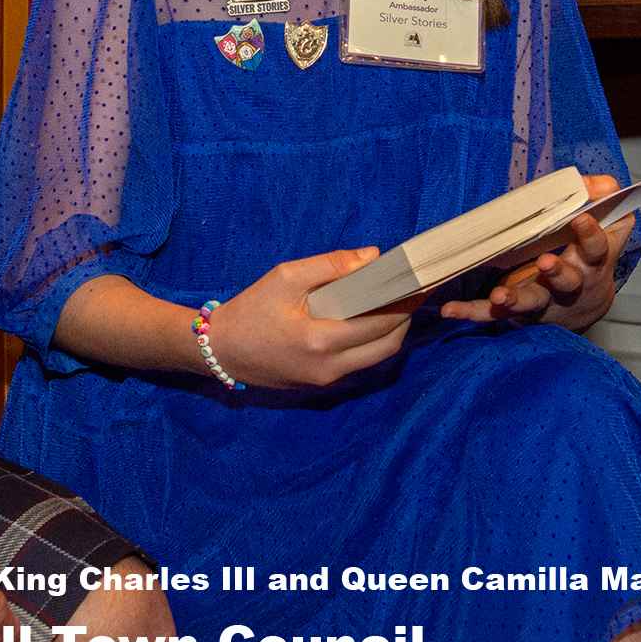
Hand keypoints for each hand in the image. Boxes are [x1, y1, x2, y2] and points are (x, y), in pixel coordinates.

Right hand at [205, 247, 415, 389]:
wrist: (219, 351)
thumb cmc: (251, 309)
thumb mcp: (285, 277)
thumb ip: (330, 265)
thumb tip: (373, 256)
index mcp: (321, 340)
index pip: (381, 322)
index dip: (405, 302)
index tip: (420, 282)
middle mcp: (330, 367)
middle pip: (388, 346)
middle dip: (406, 319)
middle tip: (413, 292)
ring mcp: (327, 380)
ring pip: (377, 359)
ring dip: (392, 333)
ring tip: (397, 304)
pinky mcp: (321, 385)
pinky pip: (359, 364)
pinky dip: (373, 343)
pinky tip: (372, 320)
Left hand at [440, 175, 630, 330]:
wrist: (584, 306)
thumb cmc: (590, 257)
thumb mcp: (607, 229)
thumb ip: (605, 202)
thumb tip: (603, 184)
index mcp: (591, 261)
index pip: (596, 248)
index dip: (590, 234)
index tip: (580, 220)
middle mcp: (569, 284)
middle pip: (566, 281)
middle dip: (557, 273)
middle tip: (546, 262)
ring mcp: (543, 299)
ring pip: (531, 301)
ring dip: (516, 298)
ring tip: (500, 295)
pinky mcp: (517, 312)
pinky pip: (493, 314)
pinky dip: (472, 312)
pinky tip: (451, 309)